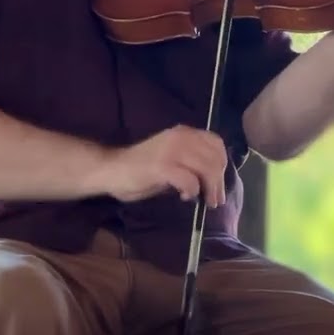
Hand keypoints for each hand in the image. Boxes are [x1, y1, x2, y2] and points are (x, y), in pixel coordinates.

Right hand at [96, 125, 228, 207]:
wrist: (110, 170)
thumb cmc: (141, 169)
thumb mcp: (173, 159)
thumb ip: (192, 162)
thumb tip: (214, 179)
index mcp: (184, 133)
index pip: (216, 143)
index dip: (222, 163)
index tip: (219, 182)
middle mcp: (181, 137)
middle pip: (215, 158)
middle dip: (219, 182)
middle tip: (215, 200)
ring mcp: (171, 150)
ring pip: (207, 168)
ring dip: (210, 188)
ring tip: (205, 201)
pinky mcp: (162, 166)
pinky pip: (189, 180)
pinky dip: (192, 191)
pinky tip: (185, 197)